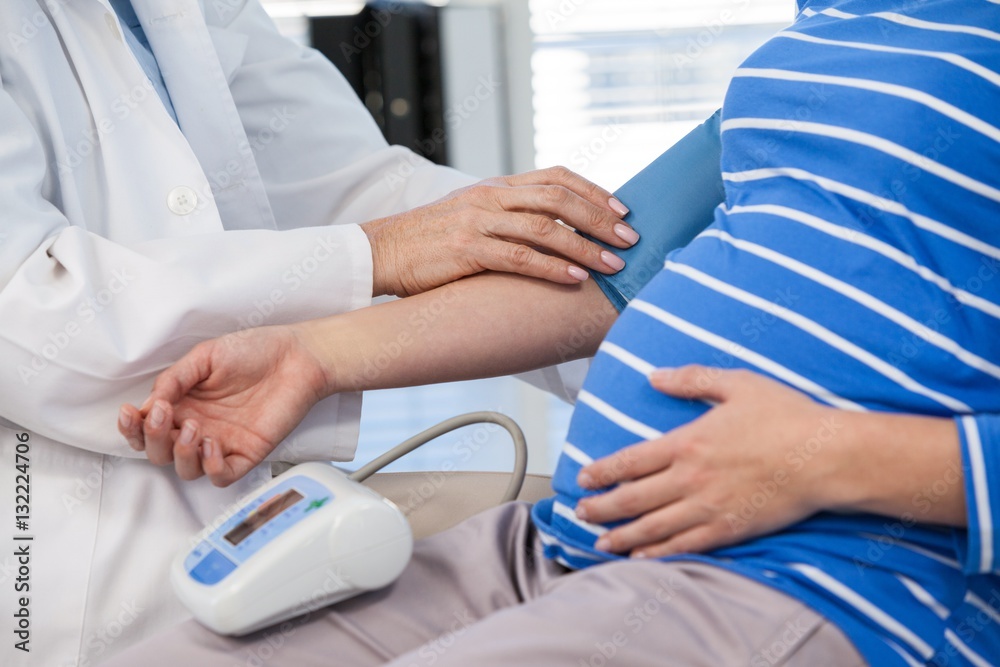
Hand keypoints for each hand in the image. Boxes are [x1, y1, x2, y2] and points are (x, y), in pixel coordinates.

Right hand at [117, 325, 329, 485]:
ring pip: (186, 470)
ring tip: (195, 426)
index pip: (146, 429)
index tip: (132, 412)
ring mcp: (222, 443)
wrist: (296, 355)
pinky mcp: (247, 453)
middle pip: (159, 453)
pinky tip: (212, 444)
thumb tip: (146, 406)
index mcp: (183, 405)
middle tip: (165, 415)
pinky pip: (221, 476)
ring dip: (180, 453)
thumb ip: (174, 379)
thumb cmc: (254, 351)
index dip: (132, 428)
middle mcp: (198, 427)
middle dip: (154, 439)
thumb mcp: (205, 356)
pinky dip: (210, 468)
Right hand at [361, 166, 636, 296]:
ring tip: (614, 265)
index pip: (555, 177)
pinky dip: (551, 267)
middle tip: (630, 239)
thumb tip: (553, 234)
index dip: (593, 191)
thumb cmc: (430, 242)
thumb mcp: (471, 217)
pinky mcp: (466, 249)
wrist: (381, 252)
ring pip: (544, 227)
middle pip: (558, 198)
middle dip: (599, 218)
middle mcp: (491, 197)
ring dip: (585, 246)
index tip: (623, 210)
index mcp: (496, 186)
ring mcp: (478, 221)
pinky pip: (518, 257)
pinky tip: (575, 278)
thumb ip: (508, 218)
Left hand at [575, 366, 844, 557]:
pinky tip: (640, 558)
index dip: (602, 471)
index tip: (583, 478)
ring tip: (598, 543)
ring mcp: (708, 507)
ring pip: (652, 527)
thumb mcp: (737, 383)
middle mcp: (691, 478)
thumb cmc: (786, 416)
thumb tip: (655, 376)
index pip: (630, 461)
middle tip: (580, 513)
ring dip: (620, 536)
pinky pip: (684, 546)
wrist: (826, 457)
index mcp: (688, 443)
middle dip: (601, 508)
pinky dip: (657, 553)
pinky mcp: (729, 530)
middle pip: (632, 499)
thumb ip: (692, 379)